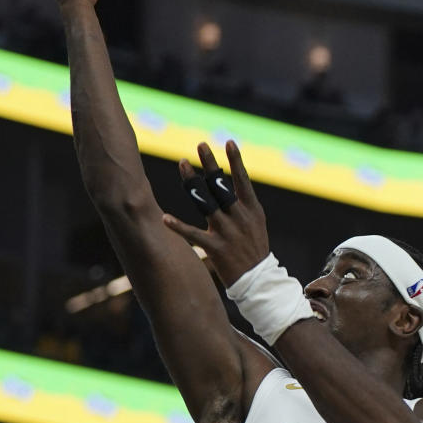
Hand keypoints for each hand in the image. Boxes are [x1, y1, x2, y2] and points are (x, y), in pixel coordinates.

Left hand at [162, 140, 269, 287]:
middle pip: (221, 186)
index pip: (243, 180)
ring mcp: (227, 231)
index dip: (236, 161)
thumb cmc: (254, 248)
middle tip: (201, 144)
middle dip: (211, 164)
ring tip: (182, 163)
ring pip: (205, 202)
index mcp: (251, 209)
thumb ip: (243, 204)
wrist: (258, 280)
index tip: (228, 142)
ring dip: (192, 181)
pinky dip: (178, 226)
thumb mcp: (256, 223)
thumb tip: (232, 182)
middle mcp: (239, 217)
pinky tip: (164, 218)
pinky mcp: (215, 248)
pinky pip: (193, 234)